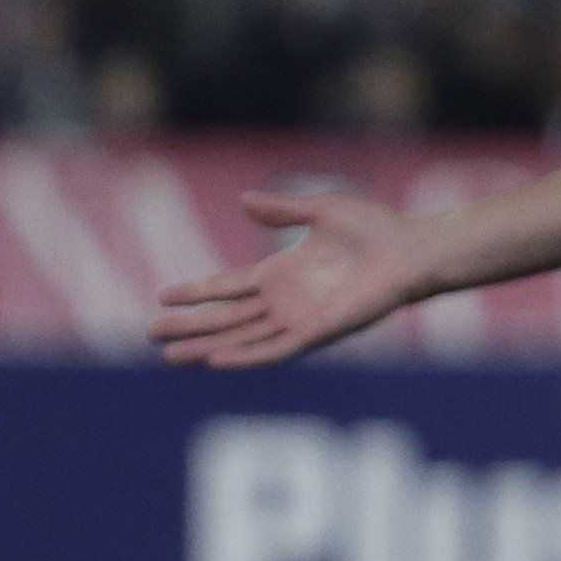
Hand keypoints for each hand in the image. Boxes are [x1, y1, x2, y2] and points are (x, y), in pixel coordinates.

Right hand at [152, 186, 431, 367]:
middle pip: (225, 318)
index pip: (227, 287)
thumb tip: (244, 200)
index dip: (196, 292)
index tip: (162, 295)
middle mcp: (285, 300)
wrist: (409, 250)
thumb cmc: (374, 229)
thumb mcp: (319, 210)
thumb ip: (281, 210)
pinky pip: (274, 349)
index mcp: (281, 273)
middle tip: (151, 334)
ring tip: (170, 355)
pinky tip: (216, 360)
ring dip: (206, 346)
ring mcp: (298, 318)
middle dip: (189, 326)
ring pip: (241, 338)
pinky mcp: (317, 333)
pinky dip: (245, 356)